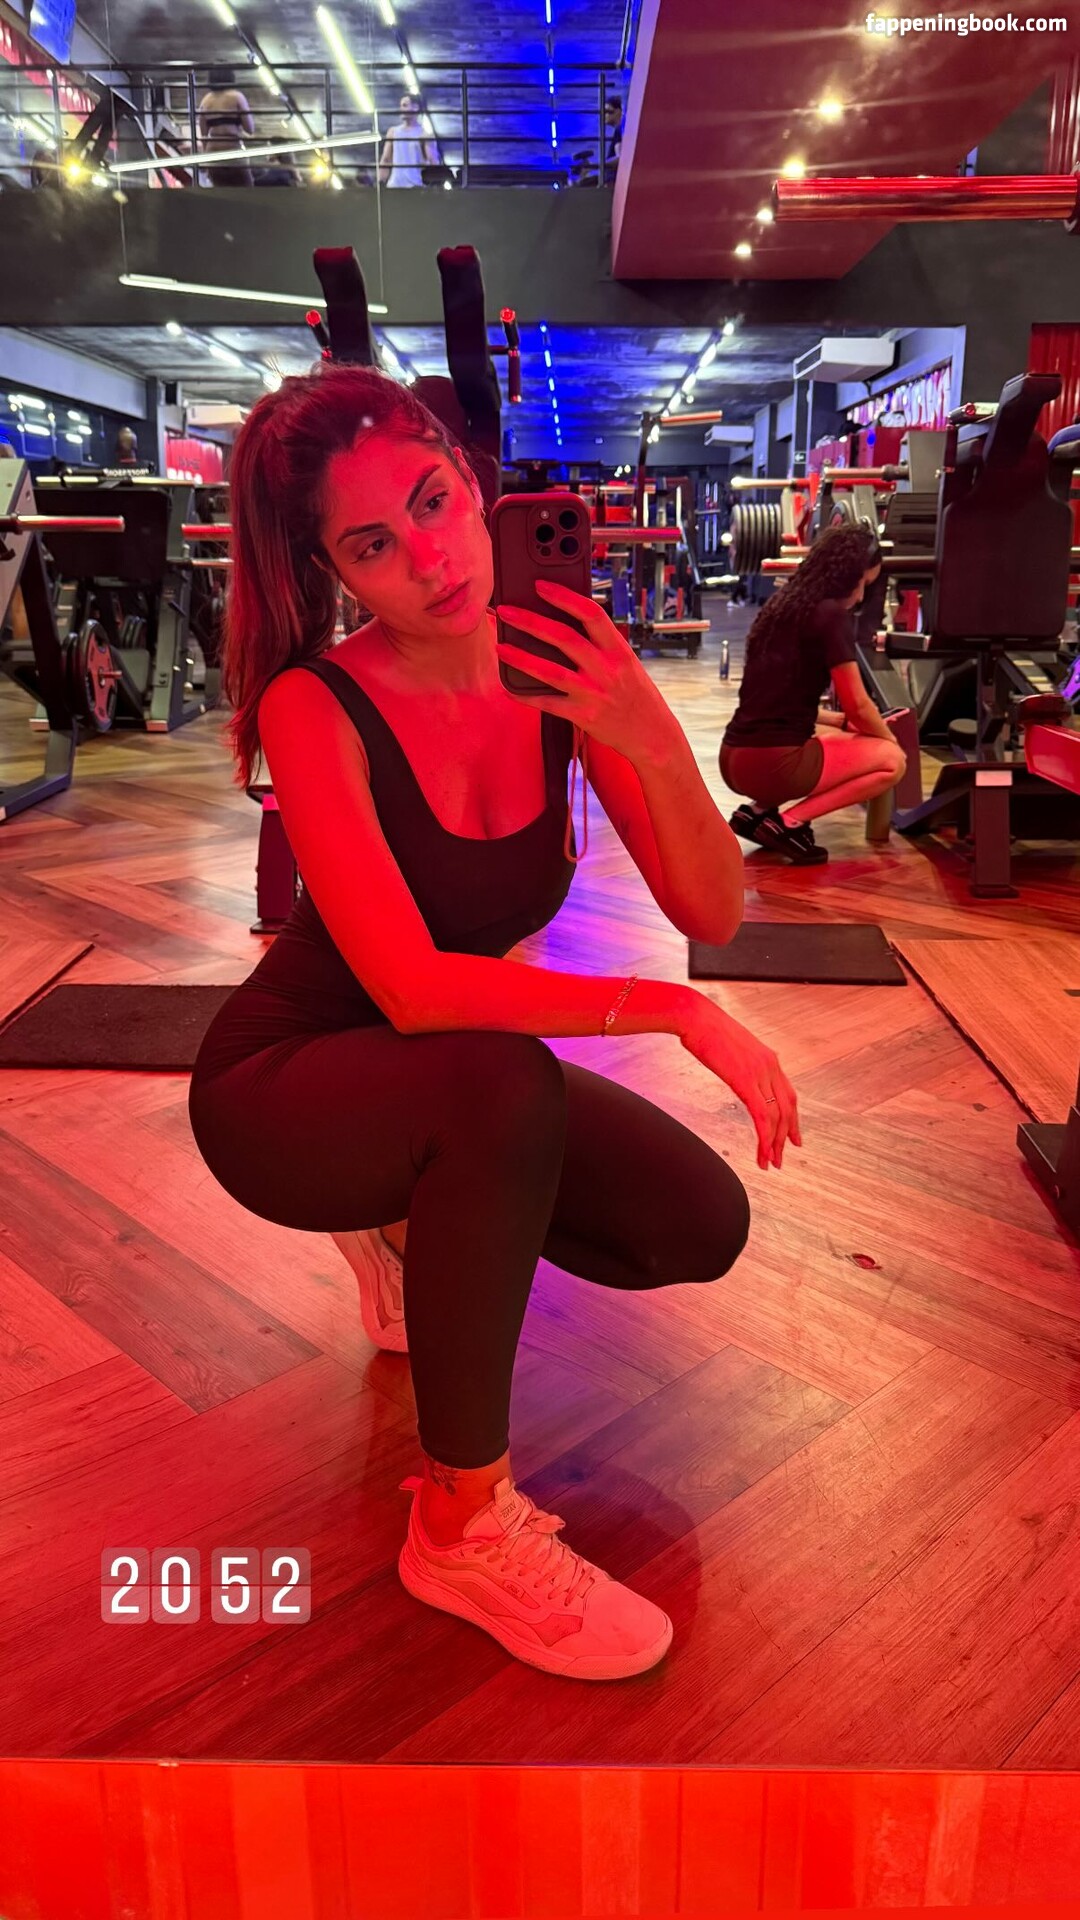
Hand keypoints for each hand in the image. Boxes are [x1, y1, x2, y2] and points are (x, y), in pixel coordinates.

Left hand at [495, 580, 675, 762]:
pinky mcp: (584, 716)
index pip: (591, 614)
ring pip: (551, 671)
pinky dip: (526, 696)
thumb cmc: (635, 695)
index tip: (541, 586)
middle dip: (530, 622)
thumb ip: (601, 646)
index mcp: (619, 650)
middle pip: (564, 638)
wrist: (653, 734)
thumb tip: (564, 625)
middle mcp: (606, 669)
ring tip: (501, 647)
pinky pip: (548, 704)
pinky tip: (509, 688)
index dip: (564, 597)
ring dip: (521, 658)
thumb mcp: (627, 664)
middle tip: (506, 611)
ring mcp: (594, 693)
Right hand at [680, 998, 800, 1170]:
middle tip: (782, 1156)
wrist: (694, 1016)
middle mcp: (770, 1065)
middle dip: (786, 1135)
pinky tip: (763, 1152)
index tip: (792, 1135)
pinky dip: (765, 1138)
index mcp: (768, 1058)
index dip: (792, 1118)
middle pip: (787, 1108)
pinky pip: (762, 1116)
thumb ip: (739, 1063)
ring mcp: (760, 1073)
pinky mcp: (746, 1081)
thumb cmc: (704, 1028)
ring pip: (777, 1116)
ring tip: (770, 1162)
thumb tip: (734, 1071)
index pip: (788, 1094)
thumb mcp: (729, 1047)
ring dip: (774, 1143)